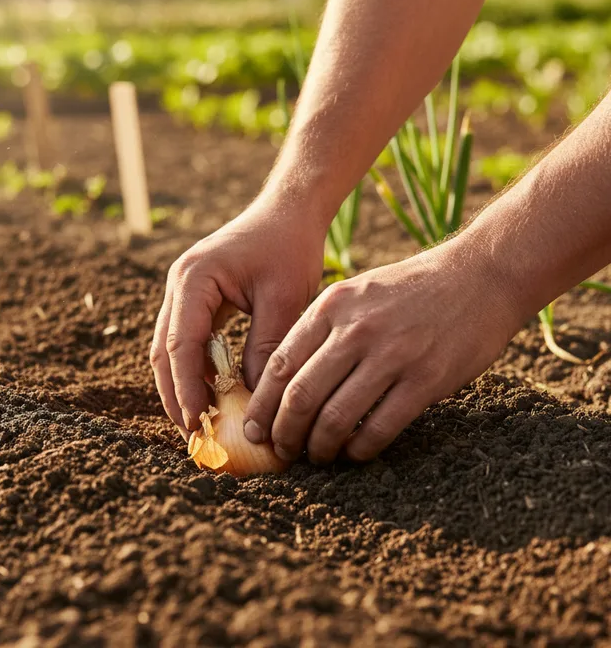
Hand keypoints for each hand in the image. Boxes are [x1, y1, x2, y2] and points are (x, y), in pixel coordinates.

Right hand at [150, 196, 326, 437]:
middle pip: (163, 350)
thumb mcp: (283, 299)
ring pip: (169, 348)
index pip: (180, 343)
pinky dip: (193, 369)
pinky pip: (186, 339)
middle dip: (175, 394)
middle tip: (192, 435)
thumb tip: (254, 402)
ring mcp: (183, 290)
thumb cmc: (289, 246)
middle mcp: (179, 284)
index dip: (185, 388)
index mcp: (194, 278)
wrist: (289, 210)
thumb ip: (265, 347)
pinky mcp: (196, 297)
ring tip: (198, 424)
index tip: (197, 424)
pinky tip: (210, 394)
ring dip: (180, 385)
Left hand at [243, 238, 520, 462]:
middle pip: (300, 396)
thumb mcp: (356, 292)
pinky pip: (380, 427)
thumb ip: (321, 328)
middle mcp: (355, 330)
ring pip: (336, 417)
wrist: (479, 276)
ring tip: (317, 456)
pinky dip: (360, 448)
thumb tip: (283, 379)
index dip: (261, 405)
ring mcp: (391, 355)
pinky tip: (355, 453)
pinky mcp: (426, 379)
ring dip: (320, 446)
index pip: (279, 365)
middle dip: (284, 433)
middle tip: (282, 451)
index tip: (254, 429)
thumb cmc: (411, 289)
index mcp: (331, 307)